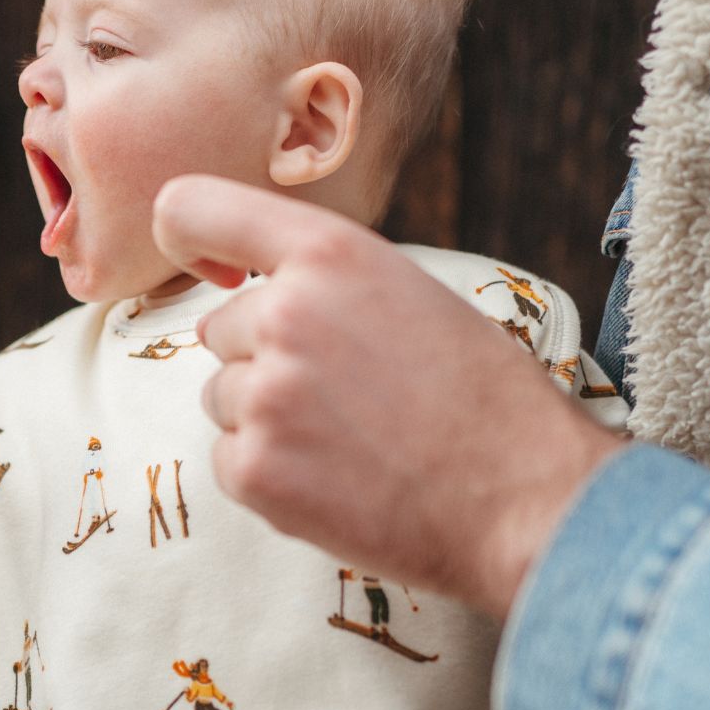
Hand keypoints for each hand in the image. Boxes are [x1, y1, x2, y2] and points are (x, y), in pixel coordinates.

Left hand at [152, 175, 622, 618]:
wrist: (526, 501)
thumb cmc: (483, 398)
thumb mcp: (409, 295)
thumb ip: (323, 283)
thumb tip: (231, 305)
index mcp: (329, 253)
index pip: (193, 208)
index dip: (184, 235)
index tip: (204, 265)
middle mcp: (283, 313)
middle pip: (221, 331)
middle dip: (264, 359)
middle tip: (346, 394)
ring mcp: (264, 395)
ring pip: (222, 398)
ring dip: (267, 419)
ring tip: (348, 440)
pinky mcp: (255, 470)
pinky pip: (229, 459)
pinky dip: (269, 475)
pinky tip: (336, 480)